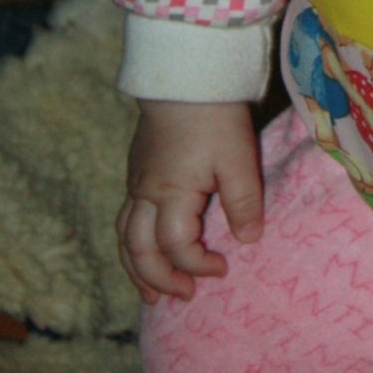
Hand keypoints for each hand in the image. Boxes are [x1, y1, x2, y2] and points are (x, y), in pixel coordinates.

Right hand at [117, 101, 263, 305]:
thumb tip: (248, 240)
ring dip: (137, 269)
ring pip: (124, 238)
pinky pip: (125, 220)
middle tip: (183, 296)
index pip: (176, 246)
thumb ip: (243, 200)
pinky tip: (144, 250)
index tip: (222, 268)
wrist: (183, 76)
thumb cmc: (214, 116)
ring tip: (151, 294)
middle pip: (139, 251)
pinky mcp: (135, 171)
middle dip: (159, 279)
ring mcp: (136, 182)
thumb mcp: (238, 157)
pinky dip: (132, 245)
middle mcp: (145, 193)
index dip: (197, 264)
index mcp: (170, 193)